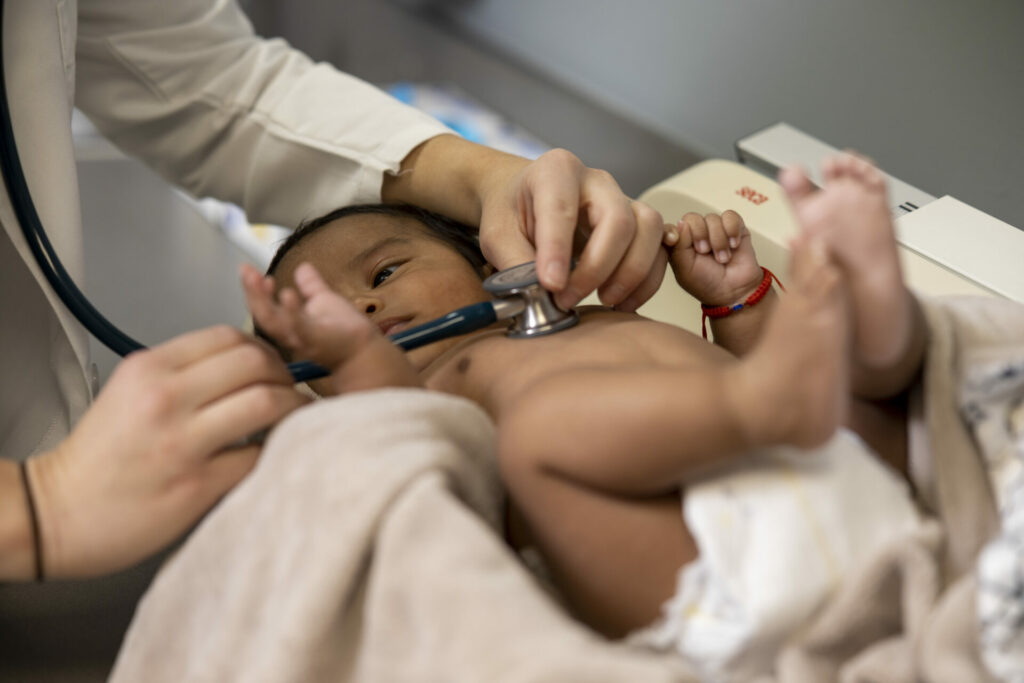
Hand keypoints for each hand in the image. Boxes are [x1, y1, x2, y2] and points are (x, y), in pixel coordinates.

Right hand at [26, 325, 307, 577]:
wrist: (59, 512)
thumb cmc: (99, 457)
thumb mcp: (130, 391)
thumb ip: (181, 374)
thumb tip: (244, 367)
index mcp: (150, 369)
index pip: (228, 337)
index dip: (262, 348)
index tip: (271, 365)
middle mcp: (167, 397)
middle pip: (255, 363)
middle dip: (284, 374)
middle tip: (289, 389)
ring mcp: (184, 442)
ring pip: (267, 403)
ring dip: (291, 409)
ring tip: (293, 418)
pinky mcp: (198, 484)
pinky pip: (258, 456)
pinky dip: (274, 451)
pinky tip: (272, 454)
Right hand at [241, 263, 419, 395]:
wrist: (367, 349)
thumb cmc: (346, 331)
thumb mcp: (325, 301)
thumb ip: (312, 285)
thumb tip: (303, 266)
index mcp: (290, 324)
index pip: (264, 307)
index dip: (255, 290)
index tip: (250, 270)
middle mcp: (291, 334)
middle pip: (262, 315)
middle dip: (252, 293)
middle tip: (245, 271)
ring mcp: (302, 339)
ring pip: (274, 323)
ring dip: (263, 301)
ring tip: (260, 278)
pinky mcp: (317, 342)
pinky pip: (299, 328)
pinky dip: (291, 312)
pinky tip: (287, 293)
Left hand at [475, 148, 667, 311]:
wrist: (521, 201)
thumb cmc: (510, 213)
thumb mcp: (496, 236)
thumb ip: (515, 264)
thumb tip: (541, 297)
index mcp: (556, 171)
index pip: (563, 208)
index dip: (558, 250)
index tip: (551, 285)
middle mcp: (596, 181)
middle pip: (618, 219)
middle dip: (597, 267)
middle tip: (568, 299)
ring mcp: (622, 200)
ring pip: (648, 229)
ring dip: (631, 273)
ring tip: (604, 300)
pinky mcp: (635, 225)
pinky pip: (657, 249)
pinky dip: (646, 280)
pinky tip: (622, 302)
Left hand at [667, 210, 762, 304]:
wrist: (735, 291)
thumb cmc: (707, 284)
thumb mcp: (685, 270)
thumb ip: (678, 246)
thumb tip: (681, 223)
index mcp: (680, 243)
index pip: (673, 226)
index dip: (676, 232)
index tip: (680, 244)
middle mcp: (696, 233)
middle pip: (693, 218)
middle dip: (701, 236)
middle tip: (706, 252)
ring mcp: (715, 229)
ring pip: (712, 218)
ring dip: (719, 240)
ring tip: (723, 258)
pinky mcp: (734, 227)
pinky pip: (731, 216)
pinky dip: (732, 230)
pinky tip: (733, 245)